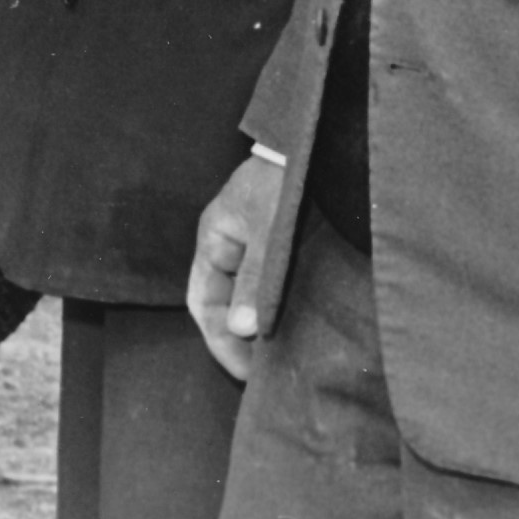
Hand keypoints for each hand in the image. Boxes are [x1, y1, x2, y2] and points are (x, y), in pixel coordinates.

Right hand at [187, 152, 286, 379]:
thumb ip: (257, 276)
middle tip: (264, 376)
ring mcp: (255, 249)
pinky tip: (295, 330)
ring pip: (247, 300)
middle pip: (223, 306)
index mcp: (214, 241)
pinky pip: (270, 289)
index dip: (220, 339)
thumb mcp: (269, 228)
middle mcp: (230, 249)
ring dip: (259, 330)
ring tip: (280, 361)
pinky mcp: (282, 250)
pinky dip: (277, 312)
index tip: (246, 372)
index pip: (204, 302)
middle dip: (238, 342)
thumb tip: (242, 328)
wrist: (313, 142)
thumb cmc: (284, 179)